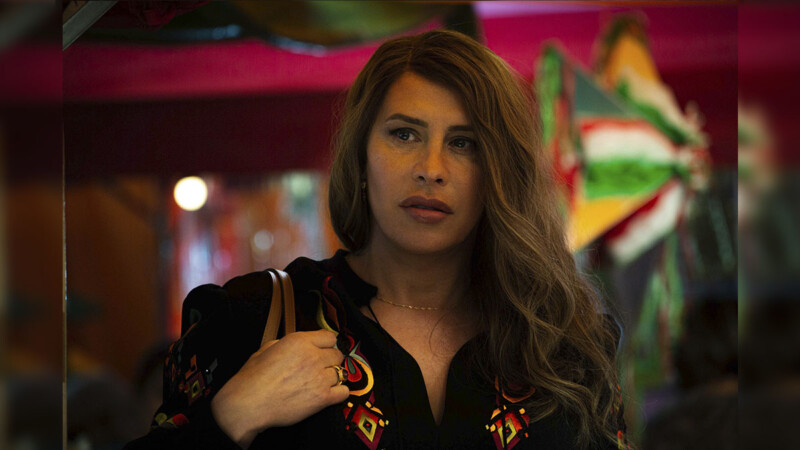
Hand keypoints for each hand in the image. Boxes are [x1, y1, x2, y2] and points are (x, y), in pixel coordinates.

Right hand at [210, 330, 348, 447]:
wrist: (248, 404)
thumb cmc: (252, 379)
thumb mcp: (266, 348)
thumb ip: (287, 343)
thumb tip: (299, 345)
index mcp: (299, 341)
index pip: (329, 336)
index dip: (325, 344)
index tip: (322, 350)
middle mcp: (312, 356)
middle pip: (337, 354)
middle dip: (329, 360)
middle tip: (320, 367)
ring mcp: (319, 377)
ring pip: (341, 372)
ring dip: (332, 377)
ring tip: (320, 382)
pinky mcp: (322, 398)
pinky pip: (343, 392)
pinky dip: (338, 393)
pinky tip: (329, 393)